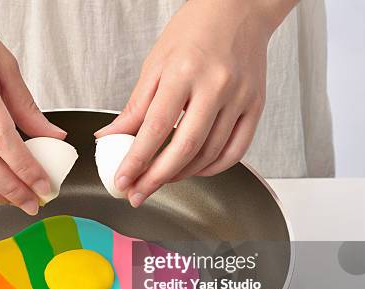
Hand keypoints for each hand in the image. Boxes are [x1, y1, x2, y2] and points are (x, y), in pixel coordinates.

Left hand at [96, 0, 294, 206]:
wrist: (238, 10)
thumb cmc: (193, 31)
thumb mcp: (155, 63)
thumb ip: (135, 106)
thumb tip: (109, 137)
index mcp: (183, 72)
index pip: (155, 129)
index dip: (136, 161)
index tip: (123, 180)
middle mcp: (215, 86)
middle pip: (184, 148)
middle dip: (156, 179)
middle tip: (138, 194)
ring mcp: (239, 98)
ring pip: (210, 154)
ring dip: (181, 175)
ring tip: (160, 180)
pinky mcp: (255, 106)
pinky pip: (235, 151)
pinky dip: (212, 168)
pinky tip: (193, 170)